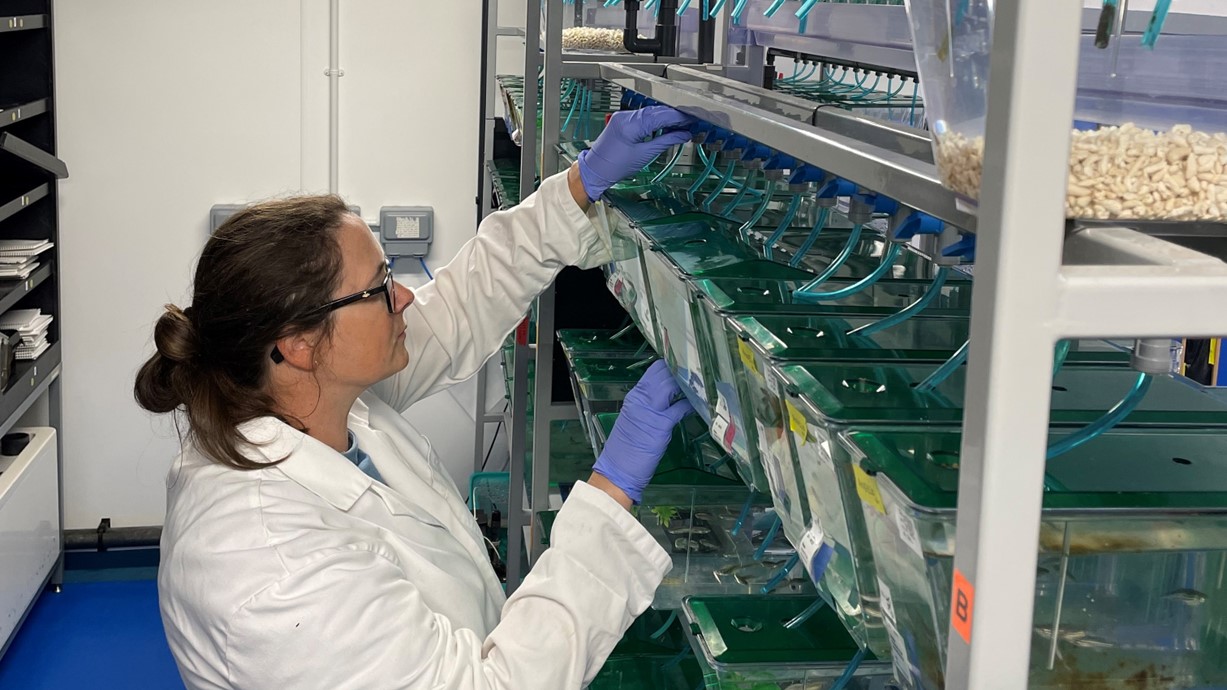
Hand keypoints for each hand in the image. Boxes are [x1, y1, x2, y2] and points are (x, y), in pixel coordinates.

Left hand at [577, 105, 694, 201]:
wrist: (595, 170)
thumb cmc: (616, 166)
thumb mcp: (645, 155)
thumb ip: (666, 141)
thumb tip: (684, 135)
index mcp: (631, 124)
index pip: (660, 116)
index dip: (679, 117)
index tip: (693, 119)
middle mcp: (626, 116)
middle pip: (656, 111)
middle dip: (674, 117)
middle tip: (691, 122)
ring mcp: (623, 116)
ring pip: (650, 112)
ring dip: (666, 118)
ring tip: (681, 125)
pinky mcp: (622, 119)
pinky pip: (643, 116)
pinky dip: (655, 120)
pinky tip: (665, 125)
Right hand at [592, 360, 693, 502]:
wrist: (617, 469)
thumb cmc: (626, 447)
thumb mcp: (633, 418)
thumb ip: (648, 404)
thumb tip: (666, 396)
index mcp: (634, 396)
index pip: (654, 371)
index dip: (670, 366)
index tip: (684, 365)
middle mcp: (640, 399)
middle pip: (664, 374)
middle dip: (681, 370)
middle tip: (697, 371)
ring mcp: (650, 411)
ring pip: (671, 386)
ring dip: (686, 384)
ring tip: (699, 384)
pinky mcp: (661, 425)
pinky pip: (679, 408)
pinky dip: (689, 405)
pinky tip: (697, 405)